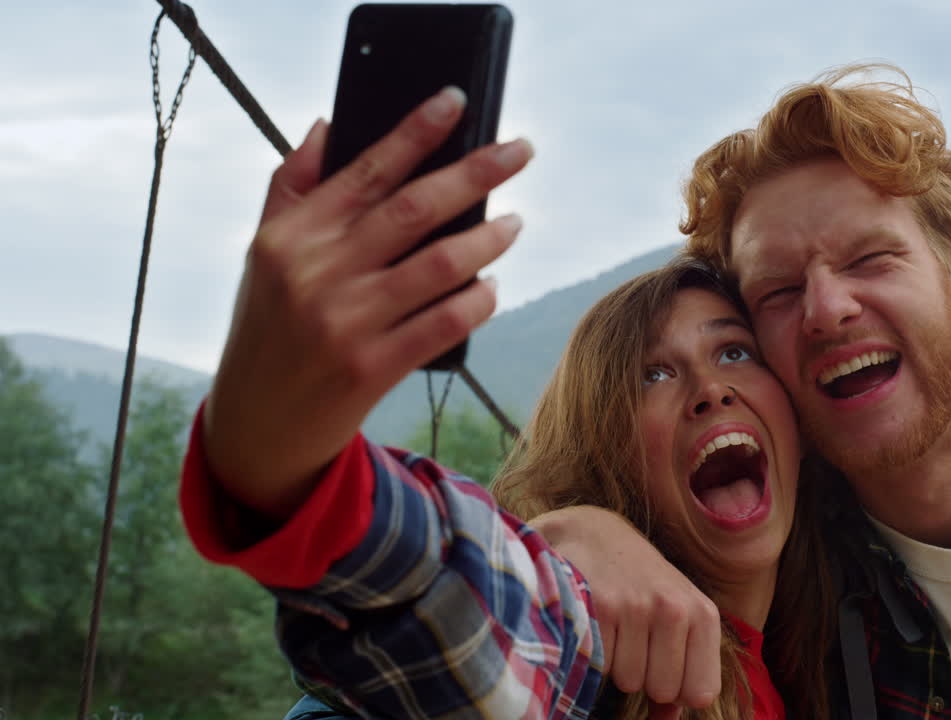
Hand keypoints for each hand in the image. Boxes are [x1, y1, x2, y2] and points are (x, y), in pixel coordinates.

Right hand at [203, 87, 532, 517]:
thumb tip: (328, 124)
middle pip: (413, 209)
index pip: (366, 169)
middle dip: (475, 173)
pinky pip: (443, 324)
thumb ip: (293, 187)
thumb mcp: (265, 254)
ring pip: (439, 265)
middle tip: (520, 151)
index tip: (456, 101)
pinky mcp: (372, 368)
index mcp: (292, 236)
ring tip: (514, 222)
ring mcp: (345, 323)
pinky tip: (492, 286)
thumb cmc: (270, 326)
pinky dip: (477, 301)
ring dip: (487, 240)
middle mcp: (318, 273)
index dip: (415, 131)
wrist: (259, 423)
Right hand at [530, 506, 721, 709]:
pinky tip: (596, 623)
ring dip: (618, 665)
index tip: (664, 664)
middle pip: (663, 691)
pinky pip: (601, 666)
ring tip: (615, 628)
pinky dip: (595, 654)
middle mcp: (674, 608)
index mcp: (702, 614)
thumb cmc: (641, 586)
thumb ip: (682, 670)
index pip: (701, 692)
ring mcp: (637, 606)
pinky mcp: (601, 608)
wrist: (594, 536)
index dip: (678, 689)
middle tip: (635, 639)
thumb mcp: (675, 618)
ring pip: (629, 681)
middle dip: (646, 677)